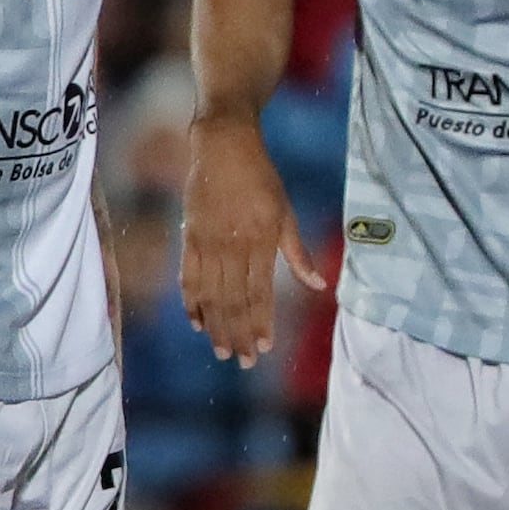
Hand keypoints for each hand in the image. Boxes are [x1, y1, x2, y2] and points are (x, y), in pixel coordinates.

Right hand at [181, 116, 323, 367]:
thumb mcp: (286, 212)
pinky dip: (191, 302)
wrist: (222, 147)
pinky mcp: (189, 238)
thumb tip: (320, 286)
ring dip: (215, 326)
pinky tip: (197, 322)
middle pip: (233, 301)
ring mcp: (207, 244)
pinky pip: (188, 277)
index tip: (263, 349)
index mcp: (260, 242)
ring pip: (210, 295)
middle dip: (237, 334)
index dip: (260, 323)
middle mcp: (232, 247)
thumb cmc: (262, 179)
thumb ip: (298, 253)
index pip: (259, 293)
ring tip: (221, 351)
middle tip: (241, 361)